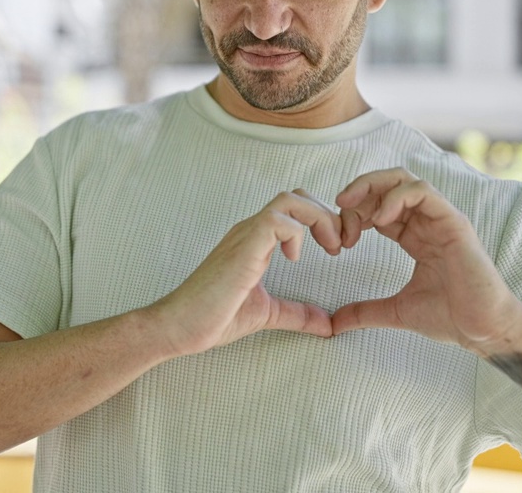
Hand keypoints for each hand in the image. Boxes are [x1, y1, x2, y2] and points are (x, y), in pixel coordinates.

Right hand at [150, 189, 341, 357]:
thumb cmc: (213, 317)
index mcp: (257, 241)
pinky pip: (278, 220)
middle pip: (298, 196)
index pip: (296, 208)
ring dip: (320, 219)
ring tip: (329, 248)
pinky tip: (294, 259)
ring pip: (291, 200)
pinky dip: (298, 233)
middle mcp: (252, 231)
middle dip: (330, 216)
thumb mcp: (267, 314)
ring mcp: (246, 235)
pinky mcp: (244, 247)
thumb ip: (296, 314)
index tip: (337, 250)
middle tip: (340, 247)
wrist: (180, 326)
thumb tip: (326, 323)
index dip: (324, 221)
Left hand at [331, 168, 521, 352]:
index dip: (353, 214)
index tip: (338, 240)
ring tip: (352, 207)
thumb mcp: (396, 310)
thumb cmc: (450, 317)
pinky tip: (380, 220)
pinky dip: (396, 197)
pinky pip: (422, 191)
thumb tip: (335, 324)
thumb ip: (365, 312)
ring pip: (403, 179)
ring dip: (372, 187)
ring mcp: (441, 218)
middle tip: (337, 206)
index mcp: (415, 236)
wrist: (482, 330)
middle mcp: (427, 222)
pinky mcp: (453, 221)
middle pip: (388, 184)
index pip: (378, 206)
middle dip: (358, 190)